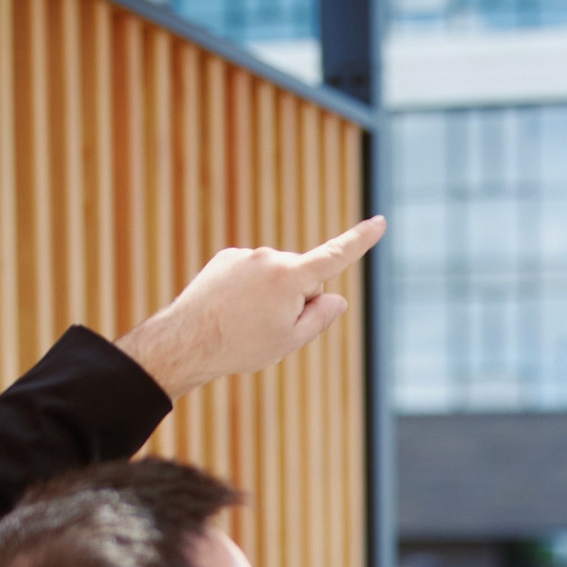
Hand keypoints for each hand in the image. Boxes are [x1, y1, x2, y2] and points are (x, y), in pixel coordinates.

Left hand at [115, 216, 386, 399]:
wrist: (186, 341)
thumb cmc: (242, 345)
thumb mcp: (291, 340)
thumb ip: (321, 316)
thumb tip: (336, 297)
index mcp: (291, 277)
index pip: (336, 256)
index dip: (361, 240)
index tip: (381, 221)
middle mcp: (270, 257)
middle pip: (302, 278)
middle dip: (296, 299)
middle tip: (269, 329)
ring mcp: (245, 255)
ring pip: (275, 278)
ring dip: (270, 297)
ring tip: (244, 323)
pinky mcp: (226, 258)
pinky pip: (252, 274)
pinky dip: (248, 291)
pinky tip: (231, 311)